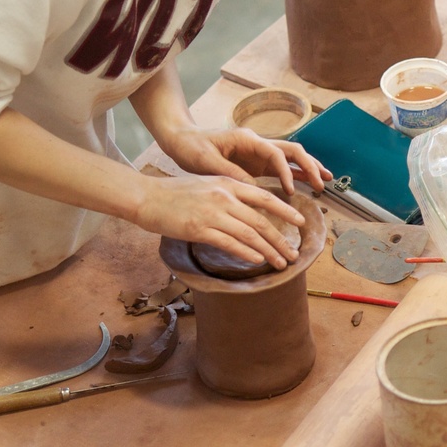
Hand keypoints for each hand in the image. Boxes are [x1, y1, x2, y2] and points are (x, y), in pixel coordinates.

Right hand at [131, 173, 304, 268]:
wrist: (146, 196)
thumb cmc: (175, 192)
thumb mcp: (207, 184)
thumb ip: (229, 193)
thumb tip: (248, 208)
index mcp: (228, 183)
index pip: (265, 197)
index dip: (285, 211)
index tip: (300, 222)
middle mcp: (224, 196)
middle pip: (261, 220)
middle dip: (281, 239)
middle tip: (293, 253)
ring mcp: (212, 213)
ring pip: (250, 234)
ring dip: (268, 251)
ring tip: (280, 263)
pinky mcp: (199, 229)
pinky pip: (229, 242)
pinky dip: (247, 252)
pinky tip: (257, 260)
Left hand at [157, 125, 331, 195]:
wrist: (182, 141)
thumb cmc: (191, 147)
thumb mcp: (206, 160)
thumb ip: (230, 172)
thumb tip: (253, 188)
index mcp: (247, 140)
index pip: (276, 153)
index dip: (286, 172)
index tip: (290, 190)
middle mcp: (258, 144)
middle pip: (292, 151)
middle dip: (309, 166)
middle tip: (321, 183)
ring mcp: (259, 154)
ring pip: (291, 158)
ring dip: (308, 168)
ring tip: (325, 182)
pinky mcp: (256, 164)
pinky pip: (282, 168)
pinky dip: (296, 175)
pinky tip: (308, 184)